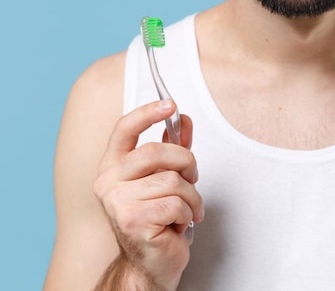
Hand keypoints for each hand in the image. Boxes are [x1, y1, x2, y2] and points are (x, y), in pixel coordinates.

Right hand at [93, 99, 203, 289]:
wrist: (151, 264)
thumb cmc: (158, 219)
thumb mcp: (166, 178)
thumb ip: (173, 148)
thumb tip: (183, 119)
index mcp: (112, 167)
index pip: (125, 129)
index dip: (147, 112)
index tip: (170, 104)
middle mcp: (107, 182)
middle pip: (157, 151)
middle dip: (186, 163)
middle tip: (192, 178)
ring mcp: (116, 202)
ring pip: (172, 180)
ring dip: (191, 197)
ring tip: (184, 211)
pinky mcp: (132, 220)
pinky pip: (177, 203)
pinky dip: (188, 214)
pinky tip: (178, 224)